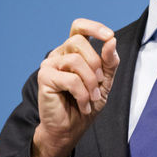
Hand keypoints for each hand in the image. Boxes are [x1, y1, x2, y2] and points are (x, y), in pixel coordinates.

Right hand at [31, 18, 119, 156]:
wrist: (71, 129)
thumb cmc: (86, 103)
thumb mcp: (105, 80)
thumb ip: (109, 61)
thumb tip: (111, 40)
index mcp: (73, 51)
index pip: (79, 27)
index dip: (94, 27)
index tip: (109, 36)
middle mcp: (60, 54)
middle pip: (78, 41)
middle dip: (95, 63)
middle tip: (100, 82)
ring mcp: (50, 64)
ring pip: (75, 60)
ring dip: (90, 82)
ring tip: (92, 97)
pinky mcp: (44, 78)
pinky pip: (70, 78)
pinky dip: (82, 93)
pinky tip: (83, 104)